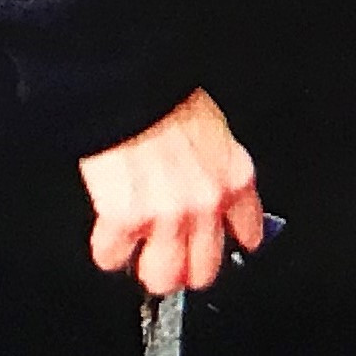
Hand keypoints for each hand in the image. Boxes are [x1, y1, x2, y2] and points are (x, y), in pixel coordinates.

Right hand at [79, 88, 265, 297]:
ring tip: (138, 254)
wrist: (129, 77)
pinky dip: (108, 249)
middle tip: (169, 256)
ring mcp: (168, 216)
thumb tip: (209, 190)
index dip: (226, 243)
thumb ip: (216, 166)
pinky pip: (112, 257)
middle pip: (203, 271)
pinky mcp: (127, 218)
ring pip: (161, 277)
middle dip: (185, 267)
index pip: (247, 233)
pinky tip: (109, 234)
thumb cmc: (164, 91)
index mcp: (234, 177)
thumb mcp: (212, 126)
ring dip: (147, 268)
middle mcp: (207, 203)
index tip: (216, 246)